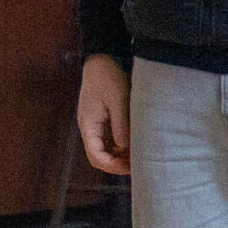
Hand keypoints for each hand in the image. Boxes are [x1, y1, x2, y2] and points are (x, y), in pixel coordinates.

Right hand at [77, 55, 130, 175]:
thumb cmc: (108, 77)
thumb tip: (124, 148)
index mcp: (88, 124)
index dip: (112, 166)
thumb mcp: (118, 100)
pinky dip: (121, 146)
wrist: (101, 60)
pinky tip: (135, 144)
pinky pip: (109, 140)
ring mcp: (95, 125)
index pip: (95, 155)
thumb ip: (121, 125)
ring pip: (105, 150)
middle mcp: (89, 128)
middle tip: (137, 165)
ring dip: (119, 156)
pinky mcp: (102, 120)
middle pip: (99, 156)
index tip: (130, 167)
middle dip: (116, 164)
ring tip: (139, 156)